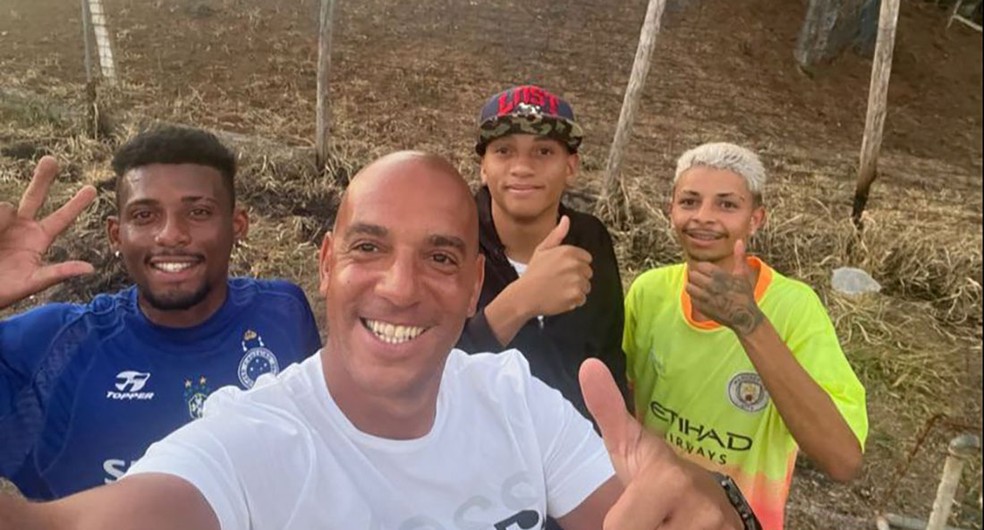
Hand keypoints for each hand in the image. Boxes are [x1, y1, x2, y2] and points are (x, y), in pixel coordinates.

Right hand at [0, 156, 96, 308]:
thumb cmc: (2, 290)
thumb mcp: (31, 283)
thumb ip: (58, 273)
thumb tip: (90, 269)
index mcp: (38, 238)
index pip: (61, 218)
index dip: (76, 204)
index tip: (92, 188)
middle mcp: (21, 226)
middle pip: (35, 196)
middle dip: (43, 178)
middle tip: (52, 160)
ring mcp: (2, 223)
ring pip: (6, 208)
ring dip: (1, 224)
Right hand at [515, 216, 592, 315]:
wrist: (524, 295)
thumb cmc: (533, 273)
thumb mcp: (542, 249)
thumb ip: (557, 234)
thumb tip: (566, 219)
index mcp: (568, 251)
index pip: (587, 258)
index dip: (575, 265)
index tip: (563, 270)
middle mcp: (574, 265)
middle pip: (588, 273)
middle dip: (577, 277)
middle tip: (560, 280)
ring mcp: (576, 281)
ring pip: (586, 286)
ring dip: (576, 289)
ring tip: (559, 289)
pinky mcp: (575, 296)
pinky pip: (582, 299)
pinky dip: (573, 301)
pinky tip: (560, 298)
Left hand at [580, 358, 742, 529]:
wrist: (714, 497)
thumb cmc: (659, 472)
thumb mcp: (631, 444)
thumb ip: (608, 411)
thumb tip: (588, 365)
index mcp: (668, 482)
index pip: (618, 529)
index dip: (619, 524)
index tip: (633, 509)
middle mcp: (701, 512)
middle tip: (651, 516)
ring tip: (667, 522)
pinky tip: (679, 528)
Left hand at [685, 240, 762, 335]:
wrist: (744, 316)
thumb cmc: (744, 294)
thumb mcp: (742, 274)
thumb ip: (739, 257)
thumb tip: (740, 241)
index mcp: (720, 275)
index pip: (701, 266)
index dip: (702, 268)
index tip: (706, 271)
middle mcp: (711, 286)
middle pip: (693, 275)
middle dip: (696, 276)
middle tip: (701, 279)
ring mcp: (706, 298)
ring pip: (689, 287)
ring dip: (692, 286)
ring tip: (699, 287)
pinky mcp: (702, 308)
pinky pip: (691, 298)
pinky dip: (694, 297)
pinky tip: (701, 297)